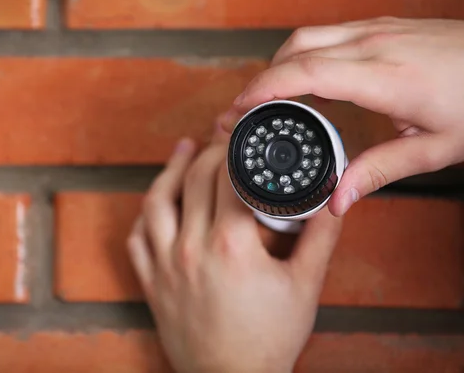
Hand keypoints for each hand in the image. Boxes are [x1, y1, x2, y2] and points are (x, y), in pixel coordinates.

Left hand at [126, 123, 342, 372]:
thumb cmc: (270, 339)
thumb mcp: (305, 285)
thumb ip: (320, 237)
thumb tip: (333, 199)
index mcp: (231, 244)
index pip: (227, 176)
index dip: (234, 147)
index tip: (241, 133)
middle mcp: (191, 248)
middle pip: (194, 179)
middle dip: (208, 151)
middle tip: (219, 136)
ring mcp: (165, 265)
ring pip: (157, 200)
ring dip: (170, 170)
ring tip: (183, 149)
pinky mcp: (151, 282)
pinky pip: (137, 237)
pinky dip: (146, 213)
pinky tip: (159, 200)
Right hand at [224, 17, 463, 215]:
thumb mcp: (436, 149)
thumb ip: (379, 172)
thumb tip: (337, 200)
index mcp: (386, 77)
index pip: (306, 73)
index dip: (264, 88)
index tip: (239, 108)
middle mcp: (376, 44)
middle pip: (296, 49)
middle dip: (261, 78)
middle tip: (244, 110)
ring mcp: (379, 29)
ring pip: (308, 36)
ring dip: (280, 64)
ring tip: (269, 98)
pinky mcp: (384, 26)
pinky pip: (328, 34)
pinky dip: (303, 55)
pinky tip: (306, 80)